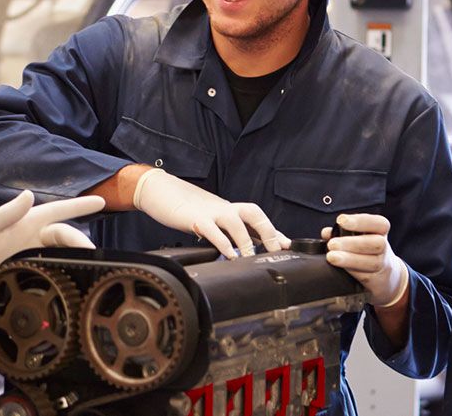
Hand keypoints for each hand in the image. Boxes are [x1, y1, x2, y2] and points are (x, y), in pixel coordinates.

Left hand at [0, 191, 103, 308]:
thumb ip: (5, 213)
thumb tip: (29, 194)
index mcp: (26, 222)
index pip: (58, 211)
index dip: (80, 205)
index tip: (102, 201)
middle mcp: (34, 239)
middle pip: (66, 237)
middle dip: (82, 242)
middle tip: (91, 254)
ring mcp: (34, 257)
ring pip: (64, 255)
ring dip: (77, 259)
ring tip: (90, 268)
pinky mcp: (30, 274)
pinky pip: (54, 273)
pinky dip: (65, 275)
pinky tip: (74, 283)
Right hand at [132, 169, 290, 257]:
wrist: (161, 192)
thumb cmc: (189, 210)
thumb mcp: (213, 220)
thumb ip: (230, 233)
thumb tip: (248, 250)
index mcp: (232, 211)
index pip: (259, 221)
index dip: (276, 233)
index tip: (289, 247)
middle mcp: (226, 209)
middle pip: (254, 214)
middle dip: (268, 231)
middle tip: (277, 251)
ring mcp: (212, 212)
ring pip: (236, 222)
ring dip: (246, 241)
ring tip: (251, 258)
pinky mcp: (196, 218)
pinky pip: (212, 230)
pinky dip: (222, 243)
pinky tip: (228, 255)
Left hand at [323, 214, 408, 308]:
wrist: (386, 277)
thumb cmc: (367, 251)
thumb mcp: (359, 238)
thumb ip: (342, 233)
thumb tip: (326, 233)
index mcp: (380, 232)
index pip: (378, 223)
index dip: (361, 221)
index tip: (341, 220)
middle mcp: (384, 248)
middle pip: (377, 244)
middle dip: (353, 243)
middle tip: (332, 244)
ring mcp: (382, 265)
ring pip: (371, 262)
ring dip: (350, 259)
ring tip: (331, 257)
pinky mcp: (377, 281)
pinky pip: (366, 277)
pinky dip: (351, 272)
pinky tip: (339, 270)